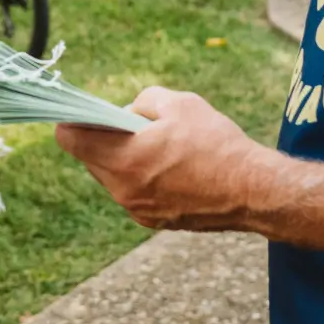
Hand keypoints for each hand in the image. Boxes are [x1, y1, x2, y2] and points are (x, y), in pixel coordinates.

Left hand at [54, 86, 275, 231]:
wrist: (254, 191)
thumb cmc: (216, 144)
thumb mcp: (178, 103)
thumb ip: (142, 102)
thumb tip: (126, 114)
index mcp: (122, 159)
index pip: (69, 139)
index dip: (72, 120)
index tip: (84, 112)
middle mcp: (123, 190)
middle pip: (90, 158)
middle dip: (102, 138)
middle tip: (130, 125)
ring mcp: (137, 209)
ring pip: (112, 176)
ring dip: (123, 159)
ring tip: (155, 145)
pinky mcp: (153, 221)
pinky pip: (133, 192)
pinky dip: (141, 177)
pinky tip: (168, 166)